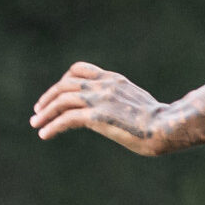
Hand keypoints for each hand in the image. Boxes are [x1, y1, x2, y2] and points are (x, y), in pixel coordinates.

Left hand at [31, 61, 164, 155]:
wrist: (168, 127)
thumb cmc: (160, 122)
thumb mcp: (139, 105)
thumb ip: (124, 102)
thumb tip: (122, 113)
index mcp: (113, 80)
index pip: (79, 70)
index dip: (62, 82)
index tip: (55, 96)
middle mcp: (104, 85)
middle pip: (65, 84)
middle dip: (48, 98)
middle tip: (38, 112)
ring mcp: (100, 99)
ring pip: (61, 100)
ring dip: (45, 112)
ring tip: (36, 124)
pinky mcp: (97, 117)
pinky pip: (66, 119)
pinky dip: (52, 126)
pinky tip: (45, 134)